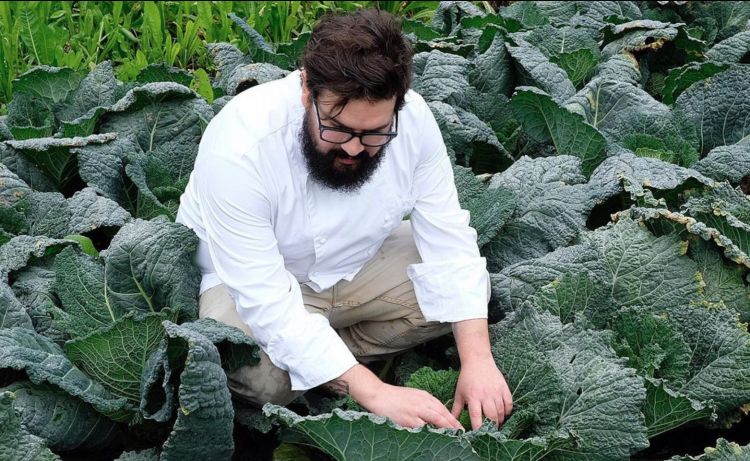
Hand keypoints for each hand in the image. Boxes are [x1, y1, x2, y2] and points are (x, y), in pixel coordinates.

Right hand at [337, 364, 461, 429]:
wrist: (379, 395)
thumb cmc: (395, 396)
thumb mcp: (414, 395)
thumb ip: (425, 403)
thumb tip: (436, 414)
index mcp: (425, 396)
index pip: (443, 408)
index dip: (452, 418)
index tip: (459, 426)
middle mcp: (423, 403)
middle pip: (442, 415)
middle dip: (453, 425)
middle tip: (462, 433)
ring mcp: (416, 411)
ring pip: (436, 420)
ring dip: (446, 428)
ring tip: (454, 436)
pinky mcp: (408, 419)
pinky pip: (423, 427)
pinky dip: (430, 432)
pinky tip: (436, 437)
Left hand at [451, 358, 512, 429]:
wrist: (478, 361)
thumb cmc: (467, 378)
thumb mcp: (459, 393)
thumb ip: (456, 408)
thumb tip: (451, 422)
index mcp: (473, 397)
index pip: (477, 417)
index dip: (478, 428)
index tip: (477, 436)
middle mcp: (486, 395)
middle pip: (492, 417)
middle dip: (491, 427)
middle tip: (490, 431)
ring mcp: (496, 392)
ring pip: (501, 412)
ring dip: (500, 420)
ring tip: (496, 424)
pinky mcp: (504, 388)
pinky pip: (509, 404)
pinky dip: (508, 411)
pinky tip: (503, 414)